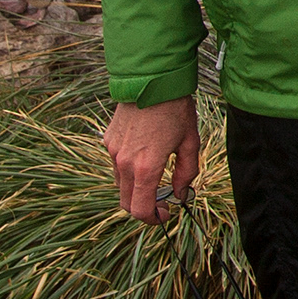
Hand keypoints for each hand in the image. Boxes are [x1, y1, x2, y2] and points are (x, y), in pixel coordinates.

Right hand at [107, 97, 204, 222]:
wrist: (152, 80)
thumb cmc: (175, 110)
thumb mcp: (189, 143)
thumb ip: (186, 173)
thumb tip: (181, 195)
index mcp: (145, 167)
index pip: (139, 210)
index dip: (153, 218)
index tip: (165, 212)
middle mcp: (124, 162)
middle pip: (126, 202)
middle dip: (143, 207)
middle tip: (161, 201)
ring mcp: (113, 151)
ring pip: (120, 184)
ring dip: (135, 188)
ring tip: (155, 175)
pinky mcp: (108, 140)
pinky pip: (116, 164)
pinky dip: (128, 169)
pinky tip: (144, 154)